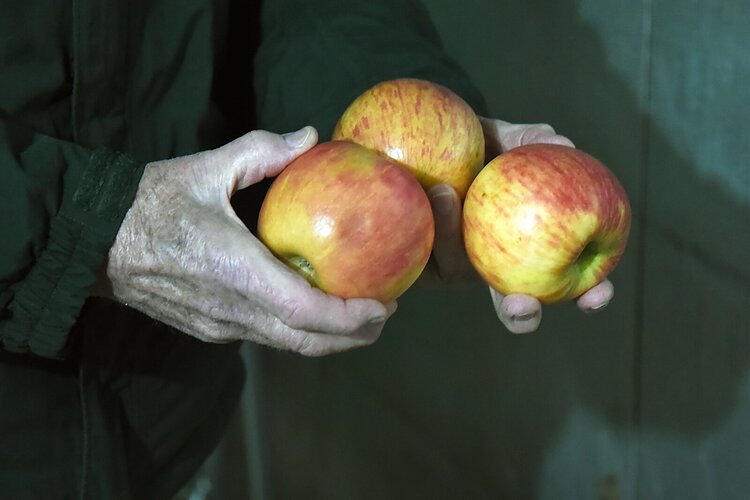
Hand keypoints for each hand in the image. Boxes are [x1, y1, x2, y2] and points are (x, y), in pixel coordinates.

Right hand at [103, 127, 395, 355]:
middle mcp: (232, 309)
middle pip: (306, 343)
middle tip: (384, 312)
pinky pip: (266, 338)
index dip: (349, 316)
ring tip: (359, 314)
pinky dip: (300, 331)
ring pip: (288, 346)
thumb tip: (310, 137)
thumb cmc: (148, 203)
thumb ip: (262, 151)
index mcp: (235, 271)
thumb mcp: (207, 168)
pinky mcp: (210, 330)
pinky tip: (313, 308)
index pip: (304, 312)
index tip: (383, 303)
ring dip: (330, 338)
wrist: (93, 243)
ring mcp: (219, 326)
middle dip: (353, 336)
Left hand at [421, 118, 613, 333]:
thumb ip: (531, 140)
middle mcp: (495, 268)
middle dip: (520, 313)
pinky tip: (429, 194)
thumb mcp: (504, 138)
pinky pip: (424, 254)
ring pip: (460, 272)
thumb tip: (562, 144)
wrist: (418, 145)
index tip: (598, 295)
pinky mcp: (418, 266)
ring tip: (446, 192)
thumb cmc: (474, 145)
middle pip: (513, 308)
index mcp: (530, 249)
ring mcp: (455, 270)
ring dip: (454, 239)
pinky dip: (430, 223)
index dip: (588, 296)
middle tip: (520, 303)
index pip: (568, 283)